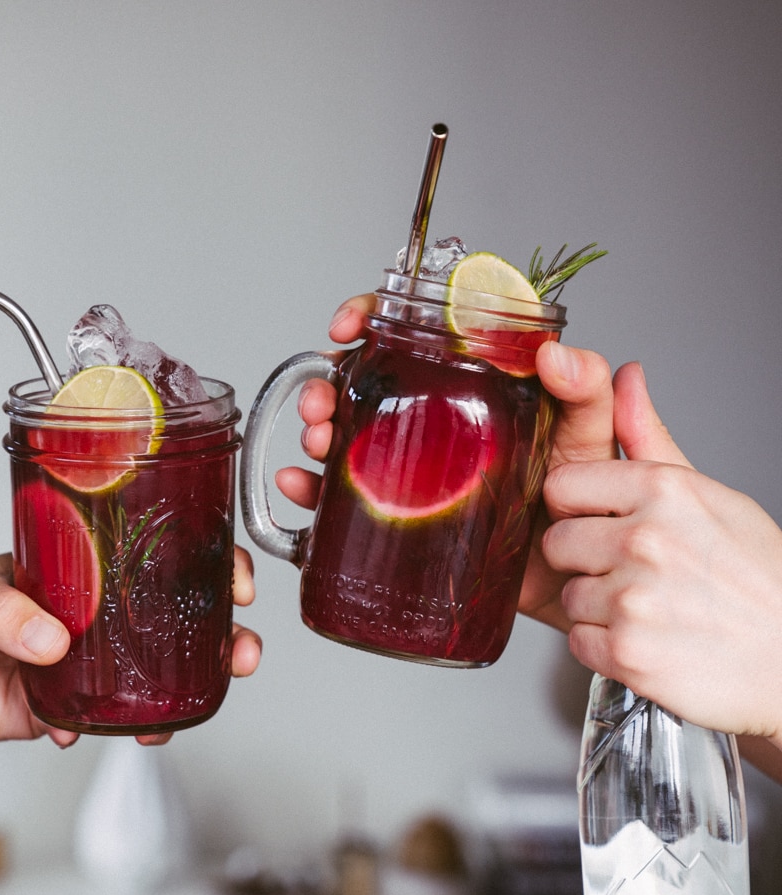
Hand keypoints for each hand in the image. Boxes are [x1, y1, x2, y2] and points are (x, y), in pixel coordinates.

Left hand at [0, 548, 260, 747]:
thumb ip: (6, 609)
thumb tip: (51, 638)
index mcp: (79, 565)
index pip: (156, 550)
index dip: (207, 560)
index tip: (232, 576)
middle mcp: (89, 611)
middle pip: (173, 615)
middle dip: (221, 634)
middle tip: (241, 648)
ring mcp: (78, 661)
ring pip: (150, 675)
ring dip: (180, 694)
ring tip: (186, 708)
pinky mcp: (56, 707)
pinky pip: (99, 723)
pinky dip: (109, 732)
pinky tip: (93, 732)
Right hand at [273, 295, 617, 630]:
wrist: (580, 577)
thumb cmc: (590, 502)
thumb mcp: (593, 436)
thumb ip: (588, 390)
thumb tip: (555, 353)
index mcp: (480, 386)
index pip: (419, 333)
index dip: (376, 317)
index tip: (352, 324)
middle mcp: (441, 422)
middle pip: (369, 382)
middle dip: (331, 383)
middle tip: (323, 401)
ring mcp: (421, 470)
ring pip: (350, 435)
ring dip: (319, 430)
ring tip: (317, 441)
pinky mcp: (409, 517)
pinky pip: (348, 500)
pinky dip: (314, 491)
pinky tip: (301, 487)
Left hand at [542, 362, 781, 745]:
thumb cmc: (757, 580)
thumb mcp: (713, 496)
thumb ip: (651, 440)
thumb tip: (625, 376)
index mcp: (665, 491)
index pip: (563, 485)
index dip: (580, 509)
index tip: (604, 523)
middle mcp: (646, 540)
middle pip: (558, 542)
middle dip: (588, 561)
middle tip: (637, 575)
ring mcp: (634, 598)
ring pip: (570, 595)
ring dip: (600, 609)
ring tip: (652, 610)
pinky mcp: (628, 654)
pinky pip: (579, 642)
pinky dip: (608, 650)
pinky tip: (650, 642)